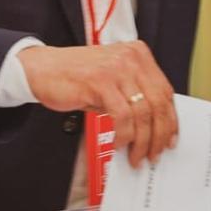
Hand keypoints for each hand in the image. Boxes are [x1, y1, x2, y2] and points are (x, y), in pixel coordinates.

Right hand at [18, 42, 176, 167]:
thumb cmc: (74, 76)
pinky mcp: (100, 81)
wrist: (41, 70)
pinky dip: (123, 135)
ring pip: (143, 112)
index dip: (170, 119)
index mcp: (138, 54)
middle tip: (153, 153)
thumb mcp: (112, 80)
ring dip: (141, 141)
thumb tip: (152, 126)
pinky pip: (122, 116)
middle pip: (158, 103)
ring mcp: (116, 68)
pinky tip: (118, 144)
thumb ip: (132, 94)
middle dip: (158, 135)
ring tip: (134, 155)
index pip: (165, 91)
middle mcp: (130, 58)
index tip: (169, 138)